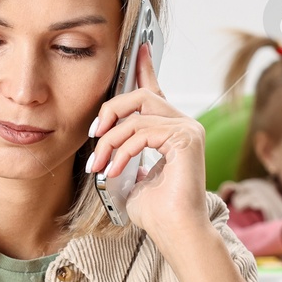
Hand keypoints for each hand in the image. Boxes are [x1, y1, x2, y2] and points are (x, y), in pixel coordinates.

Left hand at [87, 42, 209, 245]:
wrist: (175, 233)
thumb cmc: (157, 213)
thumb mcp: (130, 178)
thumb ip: (123, 156)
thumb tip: (104, 148)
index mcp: (172, 132)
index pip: (155, 93)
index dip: (144, 69)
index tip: (137, 47)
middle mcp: (184, 126)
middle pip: (141, 96)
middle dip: (111, 112)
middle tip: (93, 135)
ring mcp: (188, 130)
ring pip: (137, 115)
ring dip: (110, 140)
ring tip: (98, 164)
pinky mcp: (186, 139)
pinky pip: (143, 131)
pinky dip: (121, 150)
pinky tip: (113, 169)